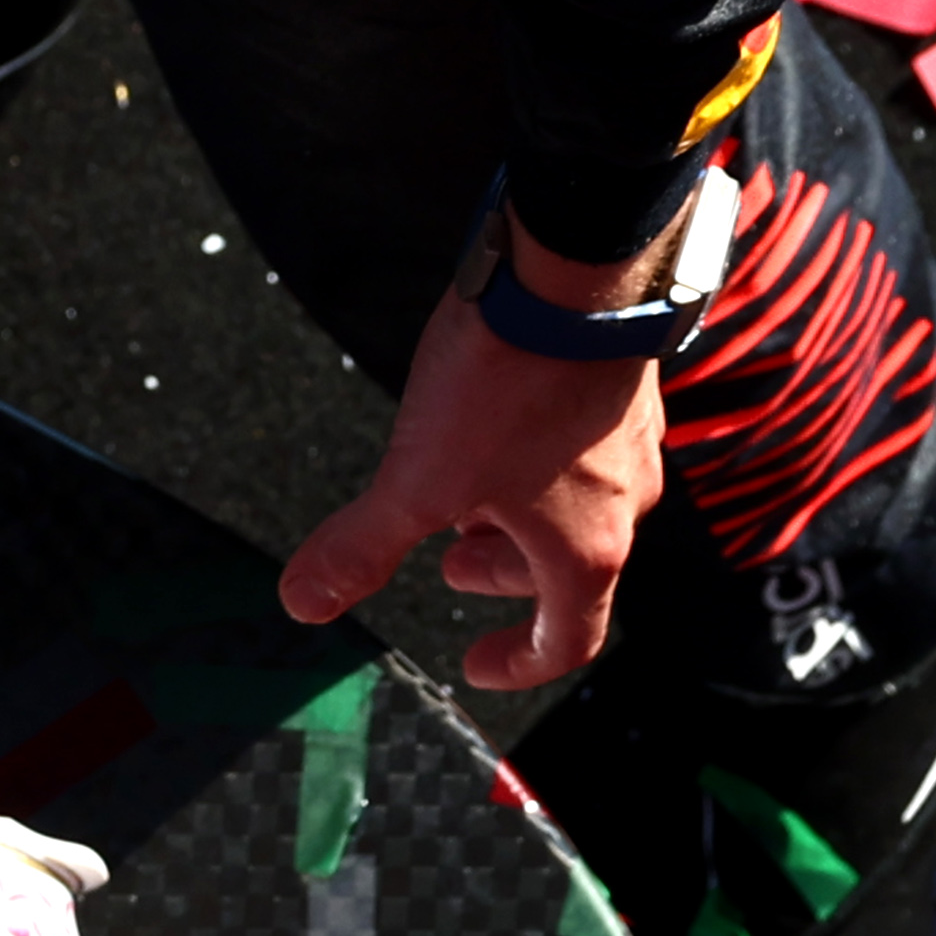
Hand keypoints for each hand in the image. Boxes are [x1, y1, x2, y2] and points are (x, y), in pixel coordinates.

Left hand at [278, 286, 663, 687]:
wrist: (572, 271)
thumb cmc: (508, 384)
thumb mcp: (417, 477)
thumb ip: (362, 545)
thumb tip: (304, 605)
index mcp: (585, 550)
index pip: (567, 639)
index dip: (518, 662)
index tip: (475, 664)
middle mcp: (624, 504)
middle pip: (566, 571)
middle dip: (498, 574)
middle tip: (445, 562)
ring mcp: (631, 442)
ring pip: (576, 506)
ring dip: (516, 516)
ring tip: (460, 494)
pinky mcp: (621, 388)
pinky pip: (581, 451)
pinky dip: (536, 464)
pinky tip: (490, 426)